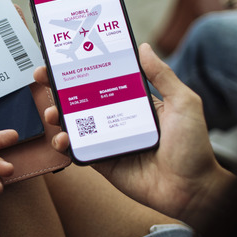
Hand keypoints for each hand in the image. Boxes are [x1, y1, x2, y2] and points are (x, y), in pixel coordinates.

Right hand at [34, 43, 233, 225]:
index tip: (64, 57)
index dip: (83, 68)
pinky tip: (62, 139)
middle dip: (58, 87)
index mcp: (134, 100)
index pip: (103, 78)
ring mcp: (108, 139)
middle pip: (81, 98)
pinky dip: (65, 144)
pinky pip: (78, 150)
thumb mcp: (183, 103)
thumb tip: (143, 47)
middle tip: (43, 77)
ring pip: (74, 123)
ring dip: (57, 115)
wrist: (192, 190)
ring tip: (53, 113)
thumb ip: (162, 76)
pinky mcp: (102, 161)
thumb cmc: (194, 147)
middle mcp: (117, 117)